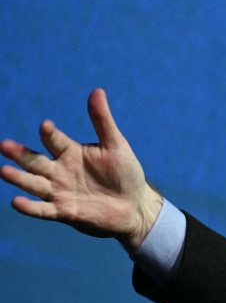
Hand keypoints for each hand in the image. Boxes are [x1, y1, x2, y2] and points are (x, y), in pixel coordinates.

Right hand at [0, 89, 161, 251]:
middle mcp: (59, 171)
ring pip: (34, 184)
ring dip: (19, 178)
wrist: (135, 205)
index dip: (50, 134)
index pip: (55, 140)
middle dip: (20, 154)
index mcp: (70, 152)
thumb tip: (97, 91)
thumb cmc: (125, 173)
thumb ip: (102, 121)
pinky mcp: (65, 211)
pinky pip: (44, 210)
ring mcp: (60, 192)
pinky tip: (17, 202)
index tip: (46, 126)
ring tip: (4, 171)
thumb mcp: (116, 146)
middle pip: (35, 161)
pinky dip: (31, 207)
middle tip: (4, 145)